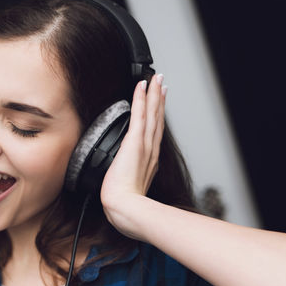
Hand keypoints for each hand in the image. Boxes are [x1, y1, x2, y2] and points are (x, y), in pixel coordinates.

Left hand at [100, 74, 166, 238]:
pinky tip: (141, 87)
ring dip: (153, 94)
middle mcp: (150, 150)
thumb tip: (125, 175)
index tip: (160, 101)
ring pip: (151, 113)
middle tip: (161, 82)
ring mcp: (144, 145)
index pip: (154, 132)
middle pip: (157, 118)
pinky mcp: (135, 142)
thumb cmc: (124, 201)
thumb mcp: (130, 186)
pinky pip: (139, 115)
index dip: (158, 115)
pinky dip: (141, 99)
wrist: (125, 207)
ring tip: (155, 79)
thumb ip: (130, 177)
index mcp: (149, 159)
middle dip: (159, 99)